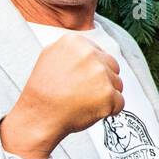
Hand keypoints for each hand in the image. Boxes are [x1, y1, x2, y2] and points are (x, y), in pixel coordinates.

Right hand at [0, 34, 123, 158]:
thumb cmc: (44, 91)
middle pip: (113, 67)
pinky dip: (109, 110)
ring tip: (84, 101)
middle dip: (103, 81)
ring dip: (106, 95)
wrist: (39, 116)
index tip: (81, 80)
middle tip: (84, 93)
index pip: (101, 54)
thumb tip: (91, 49)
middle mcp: (90, 54)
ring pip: (118, 84)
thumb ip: (73, 49)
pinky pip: (119, 103)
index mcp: (76, 42)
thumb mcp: (50, 56)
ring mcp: (100, 74)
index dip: (93, 71)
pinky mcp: (108, 94)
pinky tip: (90, 110)